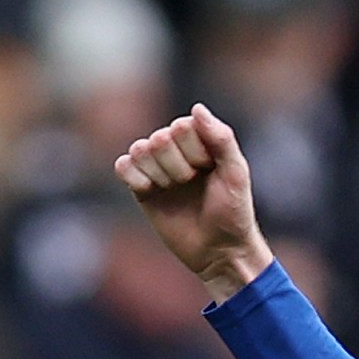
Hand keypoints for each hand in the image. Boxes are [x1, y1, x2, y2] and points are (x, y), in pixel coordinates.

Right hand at [114, 104, 272, 302]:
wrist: (220, 251)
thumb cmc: (234, 211)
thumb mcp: (236, 174)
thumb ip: (221, 138)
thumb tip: (197, 108)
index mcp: (199, 140)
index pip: (182, 127)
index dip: (195, 151)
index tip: (210, 170)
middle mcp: (175, 149)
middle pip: (159, 139)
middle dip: (178, 166)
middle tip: (192, 184)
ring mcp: (156, 167)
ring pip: (140, 150)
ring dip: (160, 175)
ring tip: (176, 190)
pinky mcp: (140, 186)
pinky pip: (123, 166)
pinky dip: (134, 178)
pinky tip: (150, 191)